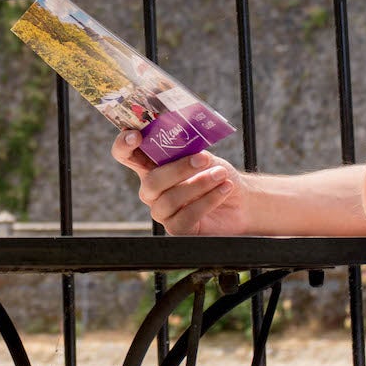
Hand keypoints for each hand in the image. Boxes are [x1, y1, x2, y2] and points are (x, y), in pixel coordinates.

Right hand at [110, 131, 248, 235]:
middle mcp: (152, 190)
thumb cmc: (217, 173)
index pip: (126, 154)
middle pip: (151, 182)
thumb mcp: (204, 156)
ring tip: (221, 174)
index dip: (124, 145)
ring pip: (169, 201)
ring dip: (199, 185)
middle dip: (178, 169)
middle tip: (203, 159)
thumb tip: (181, 140)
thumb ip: (188, 149)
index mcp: (151, 166)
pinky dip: (207, 201)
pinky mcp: (178, 230)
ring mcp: (163, 211)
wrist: (242, 199)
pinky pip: (186, 218)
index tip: (136, 135)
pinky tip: (223, 189)